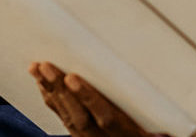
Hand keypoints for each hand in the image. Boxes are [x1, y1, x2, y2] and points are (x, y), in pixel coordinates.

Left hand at [30, 63, 169, 136]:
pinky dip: (50, 99)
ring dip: (50, 91)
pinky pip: (62, 118)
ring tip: (36, 68)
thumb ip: (150, 110)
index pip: (106, 116)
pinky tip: (41, 83)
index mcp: (127, 132)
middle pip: (79, 117)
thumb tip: (159, 92)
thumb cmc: (148, 131)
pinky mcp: (79, 135)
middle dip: (61, 91)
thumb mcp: (155, 124)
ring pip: (67, 117)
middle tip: (46, 65)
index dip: (88, 98)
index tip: (73, 77)